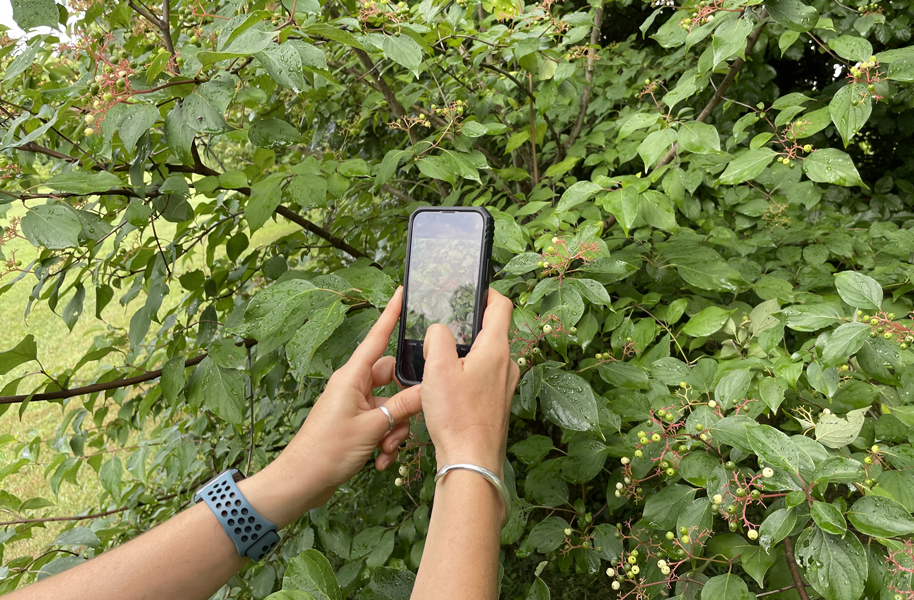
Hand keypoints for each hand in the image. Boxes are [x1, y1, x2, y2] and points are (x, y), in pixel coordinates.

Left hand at [252, 288, 420, 525]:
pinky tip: (382, 461)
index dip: (391, 314)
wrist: (301, 483)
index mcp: (352, 377)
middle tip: (407, 424)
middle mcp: (354, 386)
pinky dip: (386, 440)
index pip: (377, 337)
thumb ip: (401, 407)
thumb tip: (428, 391)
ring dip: (395, 428)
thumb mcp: (371, 428)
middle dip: (405, 403)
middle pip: (393, 378)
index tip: (403, 292)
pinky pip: (381, 423)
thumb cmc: (326, 451)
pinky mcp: (356, 424)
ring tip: (388, 450)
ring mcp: (355, 405)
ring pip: (390, 405)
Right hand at [420, 289, 519, 479]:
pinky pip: (484, 377)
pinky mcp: (498, 403)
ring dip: (467, 352)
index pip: (501, 306)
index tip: (472, 289)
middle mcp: (507, 365)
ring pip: (487, 356)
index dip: (487, 292)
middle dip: (470, 325)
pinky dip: (469, 373)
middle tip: (447, 325)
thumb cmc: (456, 416)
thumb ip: (438, 338)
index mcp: (496, 349)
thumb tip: (439, 329)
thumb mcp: (437, 369)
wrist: (470, 460)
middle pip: (492, 331)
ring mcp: (505, 385)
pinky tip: (449, 386)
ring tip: (442, 359)